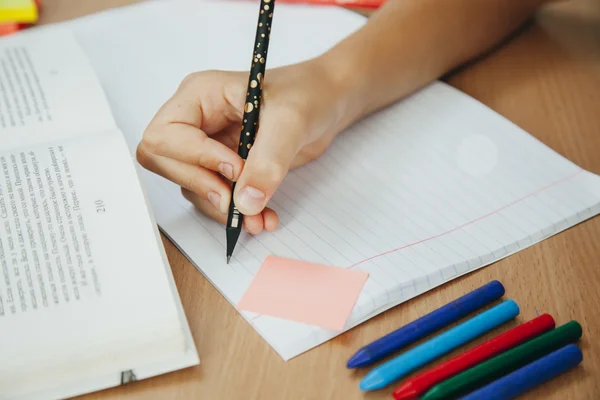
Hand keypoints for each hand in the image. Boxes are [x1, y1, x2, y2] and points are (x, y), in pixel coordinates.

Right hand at [136, 58, 355, 234]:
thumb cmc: (307, 93)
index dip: (195, 158)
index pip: (165, 135)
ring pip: (192, 187)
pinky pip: (217, 197)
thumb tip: (245, 203)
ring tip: (257, 218)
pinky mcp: (225, 169)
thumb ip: (267, 160)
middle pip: (167, 164)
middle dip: (204, 188)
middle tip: (238, 203)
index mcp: (199, 96)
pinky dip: (237, 212)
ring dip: (223, 209)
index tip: (235, 168)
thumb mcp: (290, 121)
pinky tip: (263, 216)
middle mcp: (196, 122)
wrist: (328, 104)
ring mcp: (209, 146)